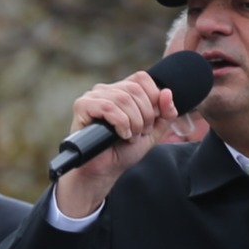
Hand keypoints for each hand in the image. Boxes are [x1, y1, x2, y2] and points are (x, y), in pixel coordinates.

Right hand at [52, 72, 180, 218]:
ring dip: (133, 122)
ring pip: (123, 98)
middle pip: (135, 89)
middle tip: (140, 134)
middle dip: (145, 115)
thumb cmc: (124, 151)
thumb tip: (167, 93)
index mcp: (122, 90)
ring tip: (130, 137)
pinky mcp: (82, 106)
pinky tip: (120, 135)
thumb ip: (165, 114)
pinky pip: (108, 106)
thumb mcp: (152, 132)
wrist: (105, 171)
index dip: (153, 98)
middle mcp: (107, 89)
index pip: (142, 78)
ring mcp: (93, 96)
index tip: (150, 121)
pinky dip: (120, 123)